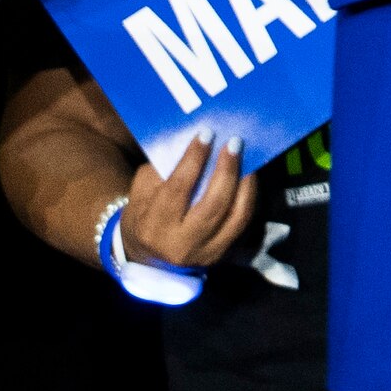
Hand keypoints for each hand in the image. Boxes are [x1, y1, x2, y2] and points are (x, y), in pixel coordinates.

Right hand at [120, 131, 260, 270]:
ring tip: (246, 158)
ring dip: (245, 183)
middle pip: (213, 205)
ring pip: (236, 216)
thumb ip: (164, 170)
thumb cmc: (144, 215)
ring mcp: (206, 253)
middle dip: (226, 170)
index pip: (178, 188)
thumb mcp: (142, 192)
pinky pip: (243, 222)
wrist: (149, 256)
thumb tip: (197, 145)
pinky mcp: (223, 255)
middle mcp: (181, 245)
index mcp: (154, 227)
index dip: (194, 160)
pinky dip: (249, 197)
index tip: (207, 134)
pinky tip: (248, 176)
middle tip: (234, 143)